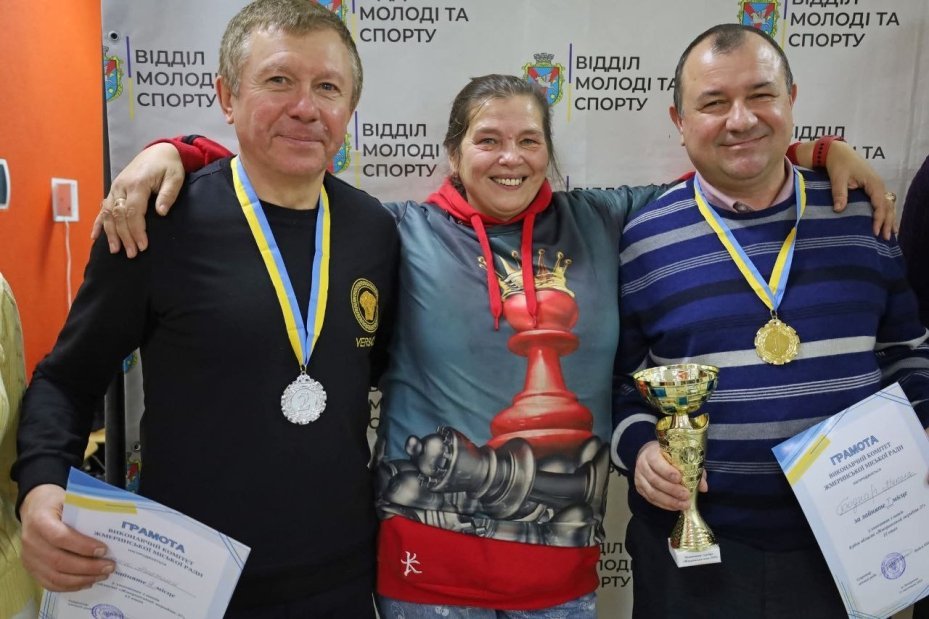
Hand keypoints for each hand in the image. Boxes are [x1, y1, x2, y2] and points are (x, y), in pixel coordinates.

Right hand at [20, 484, 114, 590]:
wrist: (34, 508)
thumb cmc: (57, 503)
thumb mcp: (70, 499)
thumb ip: (86, 512)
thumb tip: (113, 529)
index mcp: (40, 520)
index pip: (60, 537)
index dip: (83, 546)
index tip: (104, 550)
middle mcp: (31, 541)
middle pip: (59, 561)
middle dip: (88, 567)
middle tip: (110, 566)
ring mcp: (29, 558)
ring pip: (55, 576)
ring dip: (82, 579)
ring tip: (102, 575)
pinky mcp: (31, 569)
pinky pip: (50, 583)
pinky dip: (71, 586)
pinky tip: (88, 582)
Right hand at [92, 142, 184, 257]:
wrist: (159, 151)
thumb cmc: (169, 166)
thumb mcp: (175, 177)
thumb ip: (168, 194)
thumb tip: (161, 213)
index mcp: (137, 184)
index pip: (133, 212)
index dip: (136, 230)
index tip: (142, 246)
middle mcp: (122, 186)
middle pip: (119, 215)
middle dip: (124, 236)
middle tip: (131, 254)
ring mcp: (115, 188)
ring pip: (108, 213)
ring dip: (110, 233)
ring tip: (115, 250)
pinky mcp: (114, 189)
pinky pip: (103, 207)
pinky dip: (99, 222)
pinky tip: (95, 236)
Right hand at [633, 441, 706, 511]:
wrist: (650, 457)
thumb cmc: (667, 456)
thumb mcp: (679, 456)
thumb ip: (692, 469)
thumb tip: (703, 487)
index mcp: (651, 453)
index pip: (656, 462)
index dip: (667, 471)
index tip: (679, 478)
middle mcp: (642, 465)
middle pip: (655, 480)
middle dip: (672, 490)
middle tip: (686, 495)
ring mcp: (639, 478)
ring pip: (652, 492)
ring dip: (669, 500)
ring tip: (683, 504)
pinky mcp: (640, 489)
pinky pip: (651, 500)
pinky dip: (664, 505)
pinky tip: (675, 506)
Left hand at [824, 141, 895, 239]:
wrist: (839, 152)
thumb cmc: (839, 164)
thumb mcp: (838, 178)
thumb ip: (839, 193)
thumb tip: (839, 209)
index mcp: (873, 183)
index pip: (879, 204)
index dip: (879, 219)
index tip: (875, 231)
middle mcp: (879, 185)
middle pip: (887, 207)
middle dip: (887, 222)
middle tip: (885, 238)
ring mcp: (877, 187)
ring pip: (887, 206)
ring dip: (889, 219)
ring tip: (890, 235)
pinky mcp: (872, 189)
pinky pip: (882, 203)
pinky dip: (885, 214)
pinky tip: (886, 224)